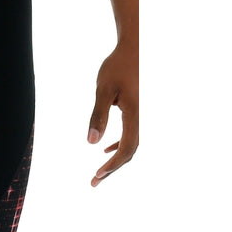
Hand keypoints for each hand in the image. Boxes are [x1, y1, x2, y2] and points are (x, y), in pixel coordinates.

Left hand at [87, 41, 137, 186]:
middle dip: (112, 168)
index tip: (97, 175)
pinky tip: (106, 148)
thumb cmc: (116, 67)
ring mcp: (138, 115)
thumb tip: (92, 142)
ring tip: (99, 172)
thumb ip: (98, 115)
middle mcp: (139, 118)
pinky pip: (130, 135)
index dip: (112, 164)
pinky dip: (118, 146)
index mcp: (134, 115)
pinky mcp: (134, 110)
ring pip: (130, 145)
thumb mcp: (103, 90)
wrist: (132, 49)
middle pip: (129, 152)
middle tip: (94, 182)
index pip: (126, 148)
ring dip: (115, 159)